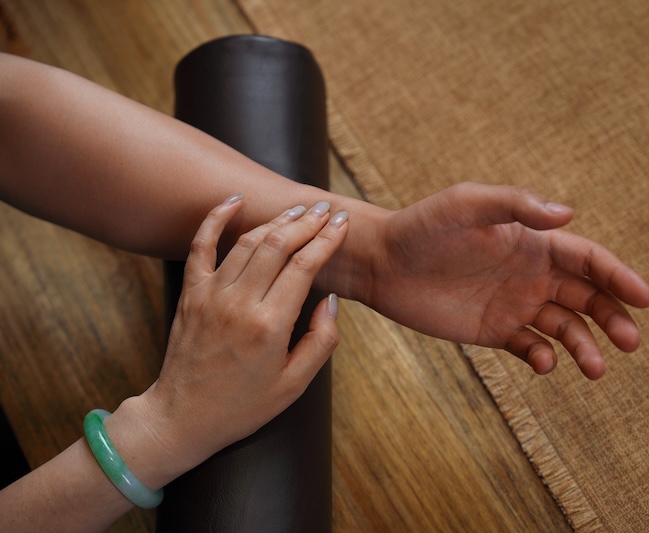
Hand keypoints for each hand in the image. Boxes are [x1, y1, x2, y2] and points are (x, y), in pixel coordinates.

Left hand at [134, 196, 348, 477]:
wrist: (182, 418)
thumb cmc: (242, 406)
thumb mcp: (294, 385)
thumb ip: (320, 341)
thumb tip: (330, 301)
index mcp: (269, 326)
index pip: (304, 266)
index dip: (327, 239)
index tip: (342, 223)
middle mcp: (240, 303)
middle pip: (279, 245)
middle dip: (306, 222)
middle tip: (325, 209)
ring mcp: (211, 295)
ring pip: (248, 241)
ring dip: (276, 220)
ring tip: (298, 211)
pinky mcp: (191, 294)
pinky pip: (201, 246)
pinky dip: (216, 219)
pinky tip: (235, 200)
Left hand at [369, 182, 648, 379]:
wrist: (383, 262)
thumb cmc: (424, 226)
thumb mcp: (466, 205)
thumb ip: (515, 206)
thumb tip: (569, 214)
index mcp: (534, 243)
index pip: (588, 260)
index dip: (619, 277)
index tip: (645, 297)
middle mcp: (532, 274)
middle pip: (588, 298)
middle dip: (613, 317)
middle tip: (630, 341)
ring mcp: (515, 304)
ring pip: (565, 328)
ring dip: (585, 346)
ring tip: (596, 368)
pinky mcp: (494, 331)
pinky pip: (530, 348)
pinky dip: (544, 357)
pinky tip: (545, 363)